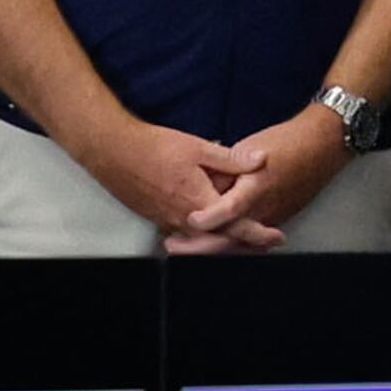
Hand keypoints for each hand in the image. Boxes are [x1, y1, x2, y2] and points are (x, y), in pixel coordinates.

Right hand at [84, 117, 269, 237]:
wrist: (112, 151)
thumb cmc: (155, 147)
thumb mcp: (198, 148)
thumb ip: (231, 159)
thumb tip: (262, 160)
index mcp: (198, 203)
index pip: (235, 226)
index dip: (258, 233)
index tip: (278, 236)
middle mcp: (183, 219)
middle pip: (219, 241)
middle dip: (244, 243)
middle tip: (266, 243)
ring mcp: (167, 221)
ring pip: (201, 240)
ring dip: (222, 241)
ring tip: (242, 239)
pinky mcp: (156, 218)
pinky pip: (184, 234)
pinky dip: (202, 236)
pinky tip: (209, 229)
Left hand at [172, 107, 355, 242]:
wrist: (322, 146)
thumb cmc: (286, 142)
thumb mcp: (251, 146)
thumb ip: (227, 169)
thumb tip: (202, 183)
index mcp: (258, 187)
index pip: (231, 209)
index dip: (210, 217)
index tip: (190, 221)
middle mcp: (265, 209)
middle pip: (230, 237)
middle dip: (200, 246)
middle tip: (172, 247)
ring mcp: (272, 218)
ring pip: (238, 242)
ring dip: (210, 248)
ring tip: (183, 248)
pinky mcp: (276, 220)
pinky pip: (249, 239)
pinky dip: (228, 244)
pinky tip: (209, 244)